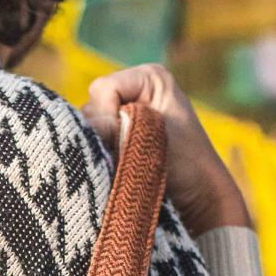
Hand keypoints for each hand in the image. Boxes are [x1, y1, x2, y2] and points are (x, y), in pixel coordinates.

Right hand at [80, 64, 250, 238]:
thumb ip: (113, 130)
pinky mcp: (118, 140)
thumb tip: (76, 132)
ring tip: (118, 164)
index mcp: (148, 78)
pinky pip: (94, 144)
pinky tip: (113, 169)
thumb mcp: (148, 138)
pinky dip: (99, 157)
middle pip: (92, 107)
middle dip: (100, 133)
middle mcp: (134, 92)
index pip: (102, 89)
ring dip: (98, 148)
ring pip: (88, 128)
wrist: (199, 197)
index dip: (105, 115)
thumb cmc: (185, 164)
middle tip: (120, 154)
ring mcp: (124, 117)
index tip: (123, 139)